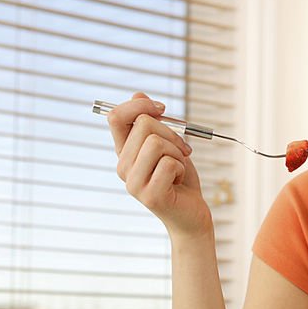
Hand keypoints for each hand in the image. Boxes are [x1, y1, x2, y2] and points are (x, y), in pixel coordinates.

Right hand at [108, 92, 211, 237]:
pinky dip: (182, 168)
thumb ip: (153, 122)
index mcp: (124, 153)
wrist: (192, 214)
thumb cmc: (180, 179)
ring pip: (157, 142)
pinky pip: (169, 163)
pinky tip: (178, 182)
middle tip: (182, 151)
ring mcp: (133, 183)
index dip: (139, 105)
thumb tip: (137, 94)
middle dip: (172, 133)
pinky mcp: (149, 195)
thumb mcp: (168, 145)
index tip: (162, 109)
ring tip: (178, 167)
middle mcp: (122, 167)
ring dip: (177, 152)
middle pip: (144, 124)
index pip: (115, 117)